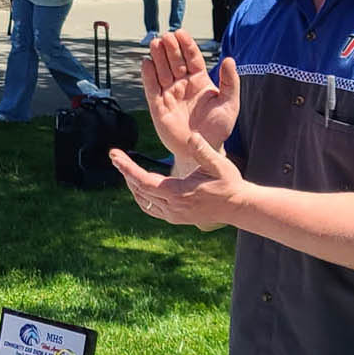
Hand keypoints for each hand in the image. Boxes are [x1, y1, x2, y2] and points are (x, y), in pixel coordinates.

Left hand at [109, 134, 246, 231]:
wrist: (238, 206)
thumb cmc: (229, 182)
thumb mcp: (218, 164)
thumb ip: (203, 150)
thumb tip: (192, 136)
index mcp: (178, 193)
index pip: (144, 181)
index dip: (127, 168)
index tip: (115, 156)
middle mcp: (173, 207)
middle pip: (139, 190)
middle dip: (125, 172)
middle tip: (115, 156)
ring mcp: (173, 215)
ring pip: (143, 200)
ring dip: (132, 184)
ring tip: (124, 167)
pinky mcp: (176, 218)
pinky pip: (151, 208)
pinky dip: (141, 196)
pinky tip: (138, 186)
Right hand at [142, 30, 239, 164]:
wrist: (203, 150)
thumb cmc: (218, 128)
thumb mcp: (230, 103)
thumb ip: (230, 82)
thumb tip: (229, 59)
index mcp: (200, 81)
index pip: (192, 58)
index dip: (186, 45)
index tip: (181, 33)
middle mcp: (183, 84)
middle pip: (174, 61)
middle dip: (170, 48)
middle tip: (166, 36)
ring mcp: (169, 94)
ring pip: (162, 71)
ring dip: (158, 57)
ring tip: (155, 43)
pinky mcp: (158, 106)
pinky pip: (151, 88)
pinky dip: (148, 76)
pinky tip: (146, 63)